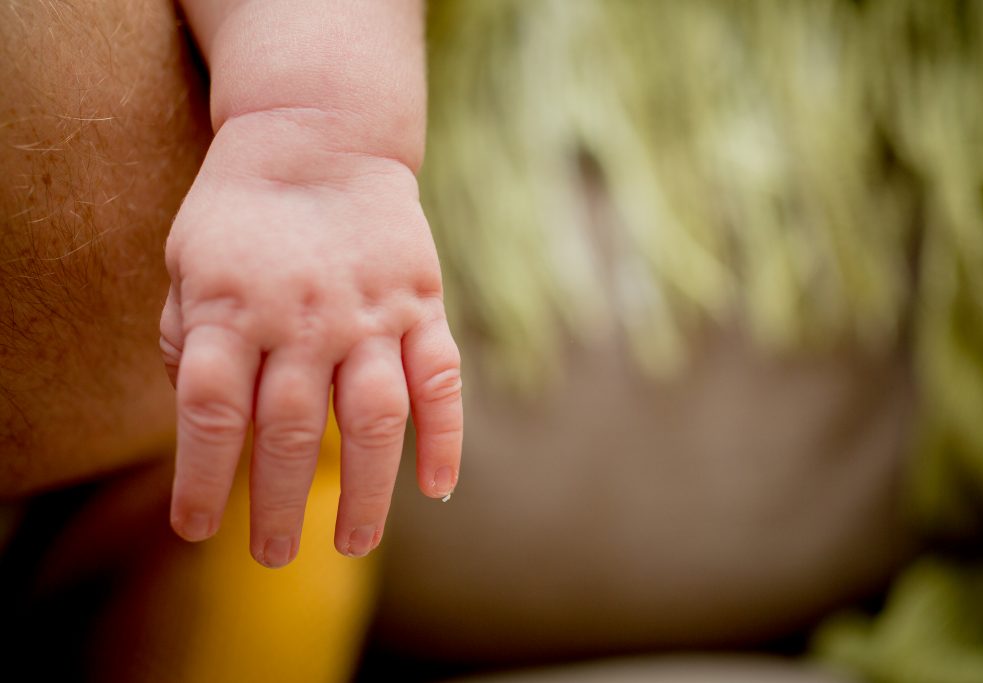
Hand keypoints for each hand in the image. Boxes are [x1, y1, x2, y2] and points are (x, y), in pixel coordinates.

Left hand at [159, 114, 461, 566]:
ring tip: (354, 544)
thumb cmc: (243, 207)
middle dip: (279, 506)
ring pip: (373, 418)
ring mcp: (370, 313)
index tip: (199, 530)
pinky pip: (441, 378)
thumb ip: (190, 336)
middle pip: (292, 432)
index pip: (213, 414)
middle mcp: (302, 319)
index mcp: (233, 308)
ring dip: (367, 491)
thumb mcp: (188, 262)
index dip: (204, 480)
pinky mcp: (421, 303)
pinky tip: (437, 489)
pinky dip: (446, 436)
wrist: (320, 133)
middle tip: (273, 556)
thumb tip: (202, 413)